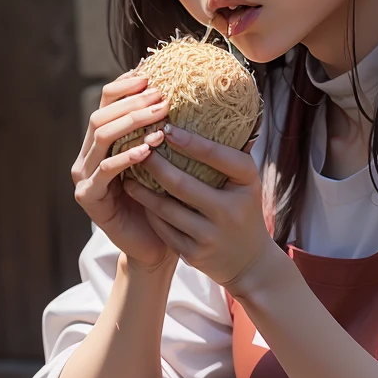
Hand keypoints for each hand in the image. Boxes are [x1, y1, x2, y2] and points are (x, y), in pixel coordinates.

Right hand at [72, 72, 173, 271]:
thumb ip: (164, 129)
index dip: (126, 85)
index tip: (152, 74)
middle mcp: (88, 153)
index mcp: (103, 140)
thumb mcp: (164, 160)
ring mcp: (84, 175)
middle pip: (102, 114)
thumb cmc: (163, 200)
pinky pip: (105, 171)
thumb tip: (189, 92)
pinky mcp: (88, 196)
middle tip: (162, 96)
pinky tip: (147, 151)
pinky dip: (126, 158)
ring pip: (102, 136)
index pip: (107, 101)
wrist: (154, 245)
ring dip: (132, 122)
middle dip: (133, 101)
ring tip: (160, 117)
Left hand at [132, 125, 284, 291]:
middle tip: (137, 146)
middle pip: (182, 184)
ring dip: (142, 188)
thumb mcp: (245, 183)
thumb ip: (228, 156)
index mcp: (247, 185)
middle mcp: (230, 212)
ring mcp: (211, 236)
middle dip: (155, 164)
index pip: (221, 157)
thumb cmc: (243, 210)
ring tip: (127, 170)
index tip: (167, 128)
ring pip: (165, 208)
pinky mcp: (194, 255)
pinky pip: (163, 227)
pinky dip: (148, 210)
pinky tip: (136, 196)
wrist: (249, 263)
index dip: (192, 143)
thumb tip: (204, 114)